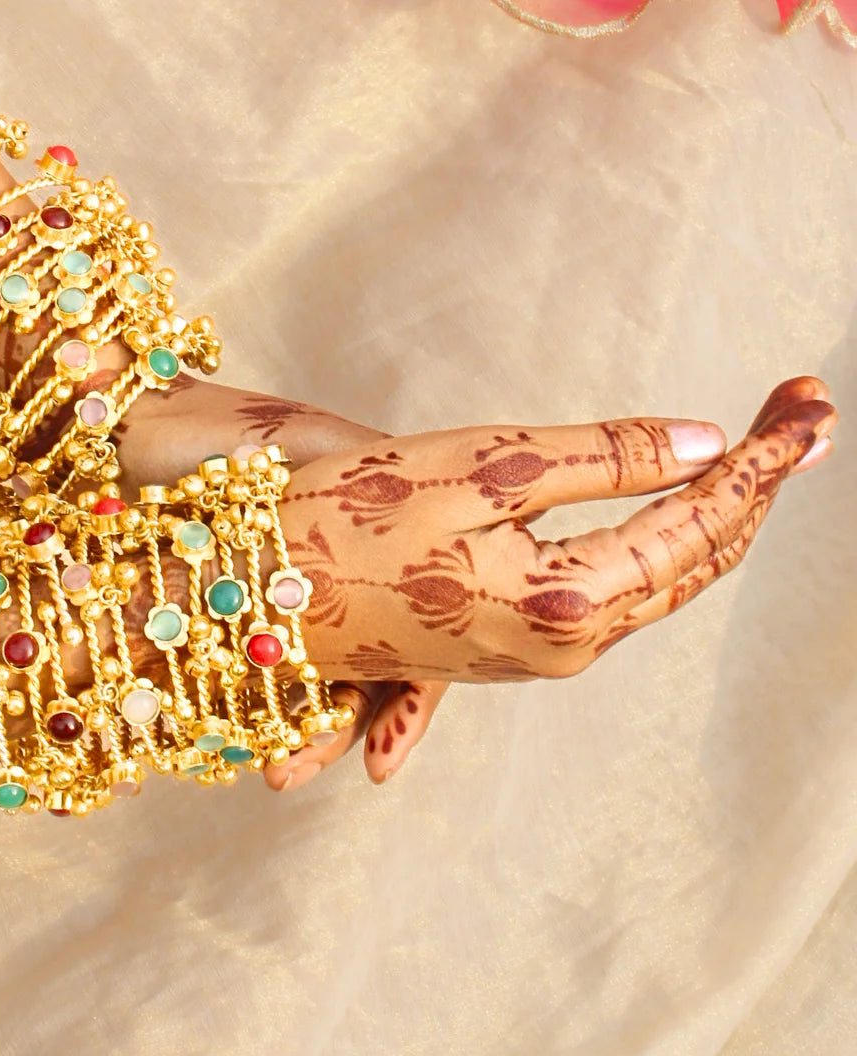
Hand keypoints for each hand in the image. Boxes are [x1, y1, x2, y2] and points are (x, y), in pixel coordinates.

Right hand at [274, 380, 834, 751]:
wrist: (254, 598)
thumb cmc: (348, 523)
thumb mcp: (477, 469)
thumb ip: (600, 458)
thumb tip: (708, 444)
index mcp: (569, 602)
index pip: (700, 524)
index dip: (763, 460)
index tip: (808, 404)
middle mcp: (570, 644)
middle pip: (696, 560)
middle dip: (759, 484)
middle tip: (805, 413)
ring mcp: (540, 652)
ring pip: (660, 579)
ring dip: (713, 513)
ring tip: (762, 452)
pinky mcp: (509, 643)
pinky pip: (613, 591)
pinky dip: (658, 542)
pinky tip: (681, 513)